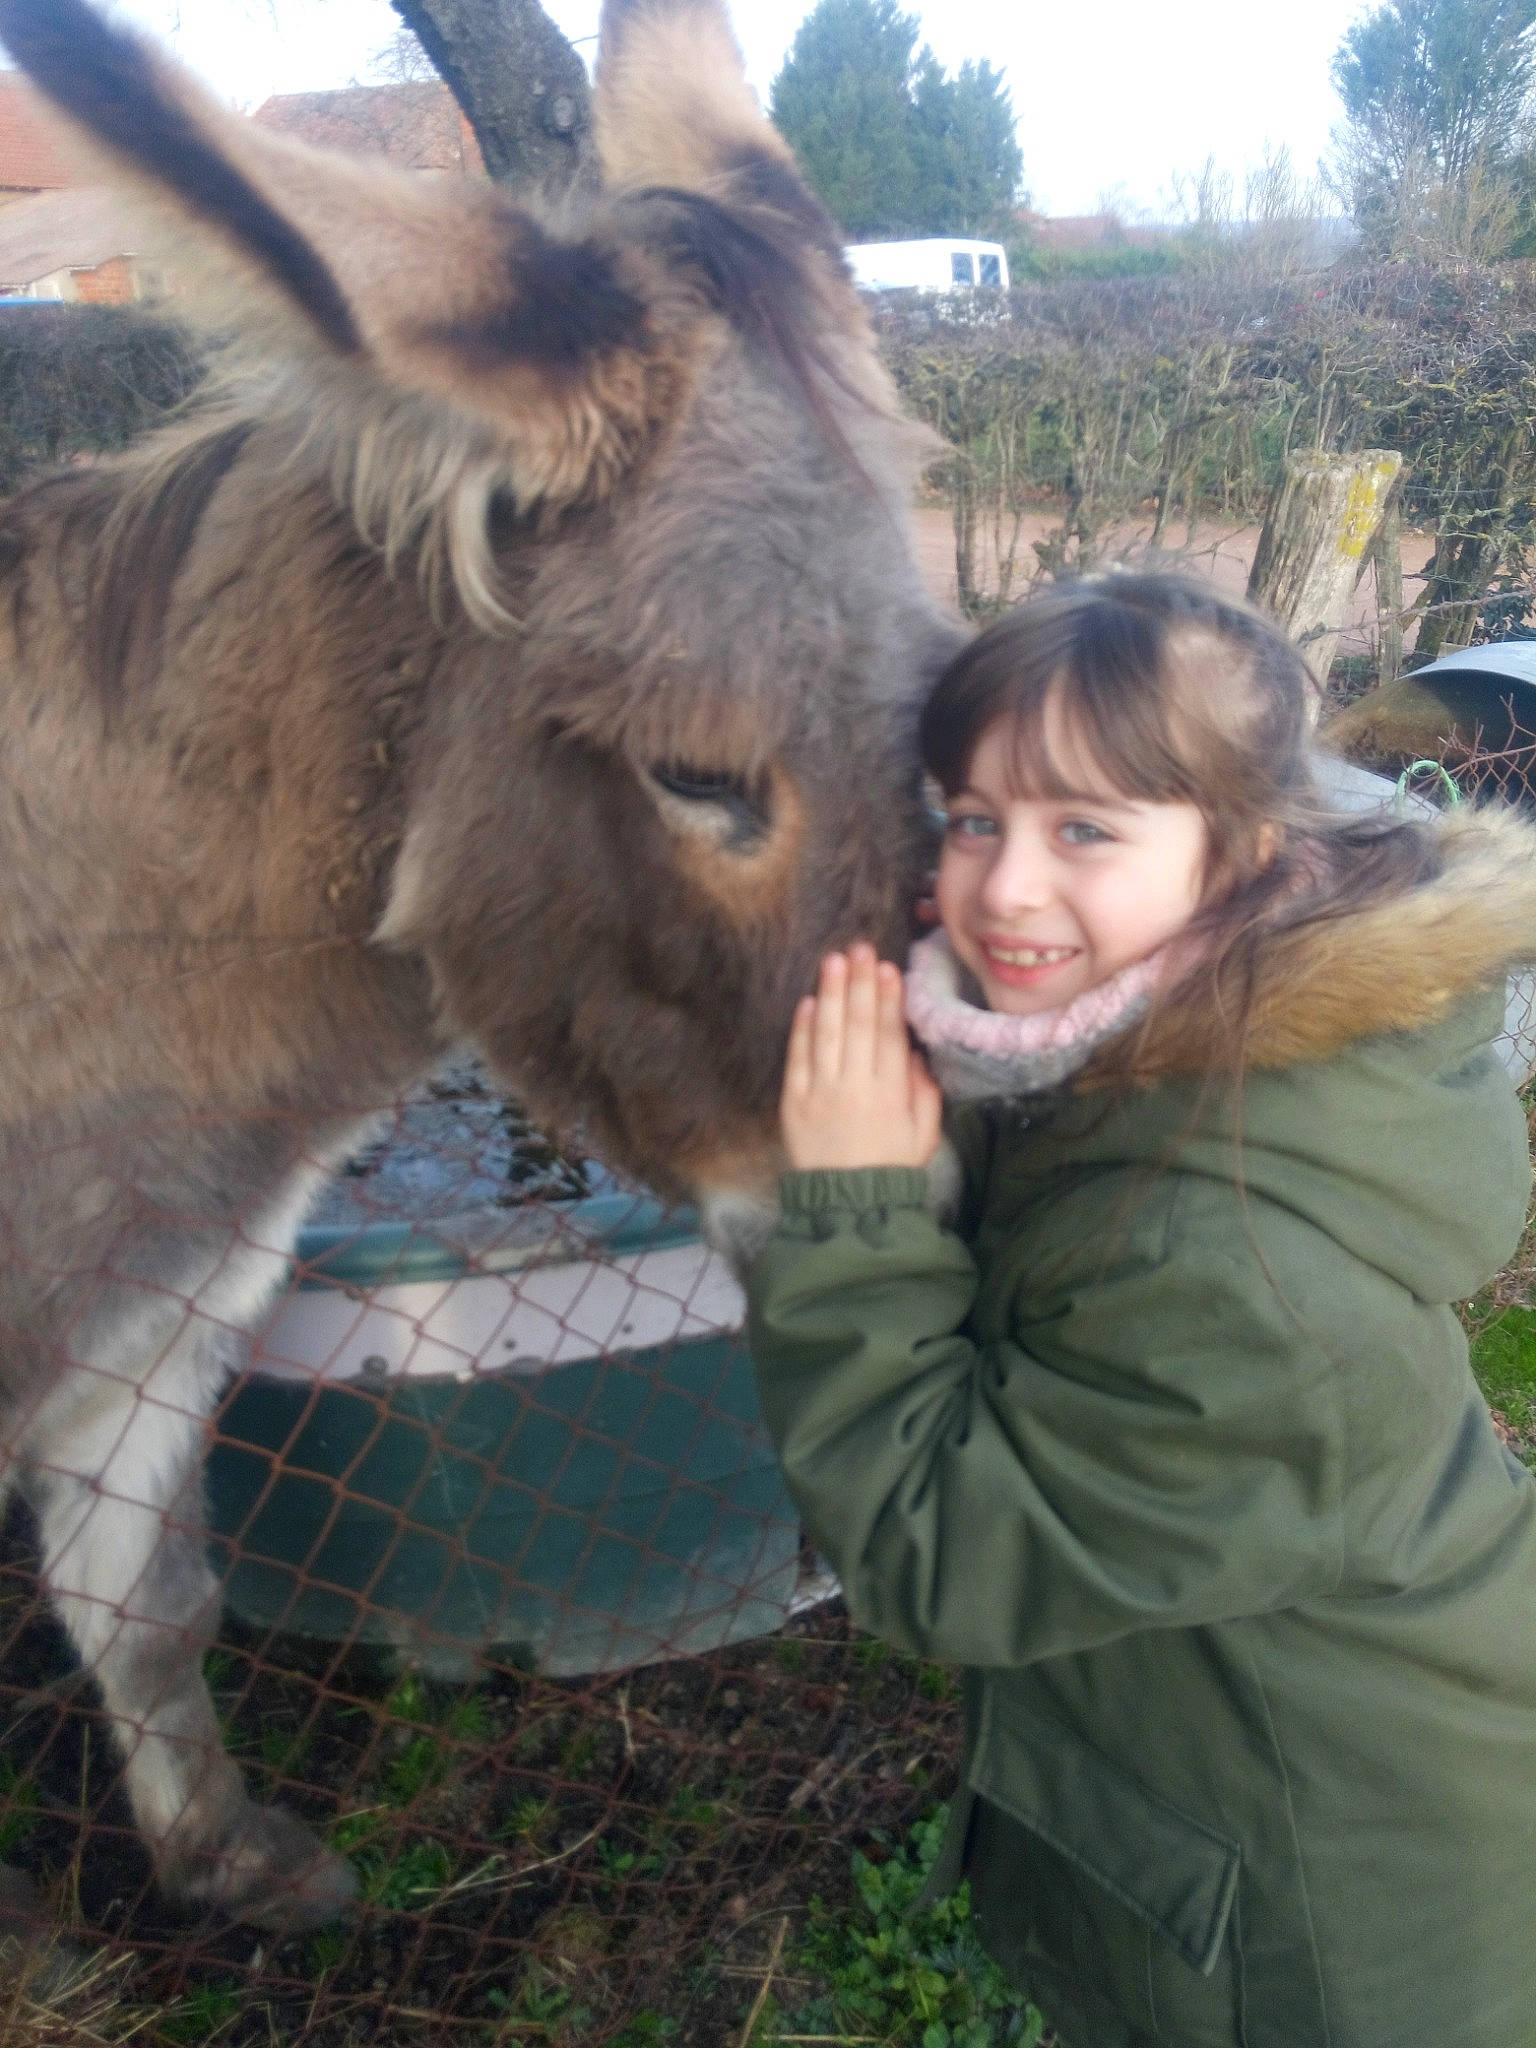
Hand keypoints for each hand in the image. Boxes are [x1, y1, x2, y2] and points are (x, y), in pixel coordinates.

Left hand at [780, 943, 943, 1171]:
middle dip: (859, 983)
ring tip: (833, 961)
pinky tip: (807, 1001)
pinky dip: (801, 1028)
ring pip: (825, 1034)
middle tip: (859, 948)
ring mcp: (821, 1093)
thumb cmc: (892, 1165)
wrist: (848, 1205)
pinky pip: (797, 1059)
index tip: (887, 968)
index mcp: (890, 1093)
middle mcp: (855, 1087)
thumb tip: (916, 1053)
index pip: (889, 1036)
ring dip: (829, 994)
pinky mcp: (794, 1103)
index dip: (888, 999)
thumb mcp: (924, 1133)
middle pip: (857, 1025)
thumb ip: (925, 1092)